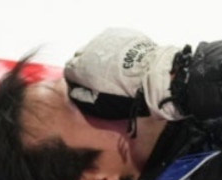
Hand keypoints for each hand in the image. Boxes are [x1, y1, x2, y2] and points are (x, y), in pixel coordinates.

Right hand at [64, 28, 183, 119]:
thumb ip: (84, 97)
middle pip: (80, 55)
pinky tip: (124, 58)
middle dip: (86, 65)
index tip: (85, 85)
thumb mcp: (102, 105)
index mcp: (82, 67)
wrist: (152, 76)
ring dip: (100, 55)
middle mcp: (89, 49)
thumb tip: (76, 92)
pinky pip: (112, 40)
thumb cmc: (127, 95)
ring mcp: (105, 38)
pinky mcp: (121, 33)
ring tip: (113, 67)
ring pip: (96, 46)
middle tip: (99, 77)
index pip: (69, 70)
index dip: (76, 79)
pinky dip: (114, 48)